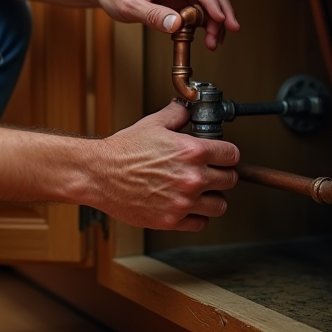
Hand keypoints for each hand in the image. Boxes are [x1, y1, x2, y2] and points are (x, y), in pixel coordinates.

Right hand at [91, 101, 238, 230]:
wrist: (100, 174)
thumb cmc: (123, 151)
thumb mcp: (152, 124)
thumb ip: (176, 115)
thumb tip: (186, 109)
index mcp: (191, 152)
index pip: (232, 155)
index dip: (227, 154)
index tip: (223, 157)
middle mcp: (192, 178)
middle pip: (230, 180)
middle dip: (222, 174)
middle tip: (211, 173)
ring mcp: (183, 202)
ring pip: (219, 205)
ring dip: (213, 197)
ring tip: (201, 191)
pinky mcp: (172, 220)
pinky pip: (200, 223)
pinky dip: (197, 216)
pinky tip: (188, 205)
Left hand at [95, 0, 239, 49]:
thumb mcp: (129, 6)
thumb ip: (152, 16)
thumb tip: (177, 24)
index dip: (213, 3)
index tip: (222, 20)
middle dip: (222, 12)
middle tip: (229, 32)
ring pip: (206, 2)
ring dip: (214, 21)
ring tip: (214, 42)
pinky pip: (196, 10)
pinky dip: (204, 24)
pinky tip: (205, 37)